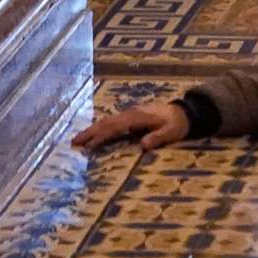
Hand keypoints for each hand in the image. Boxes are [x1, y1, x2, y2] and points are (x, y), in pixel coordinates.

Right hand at [73, 100, 190, 153]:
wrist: (184, 112)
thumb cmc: (177, 124)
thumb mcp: (171, 132)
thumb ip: (158, 137)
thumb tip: (143, 145)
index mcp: (138, 117)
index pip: (115, 127)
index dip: (101, 136)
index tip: (88, 145)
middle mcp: (131, 113)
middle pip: (106, 122)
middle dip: (90, 132)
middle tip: (73, 143)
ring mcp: (130, 113)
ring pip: (107, 121)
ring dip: (92, 130)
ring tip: (78, 140)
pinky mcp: (131, 116)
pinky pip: (112, 122)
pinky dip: (100, 128)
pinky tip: (94, 135)